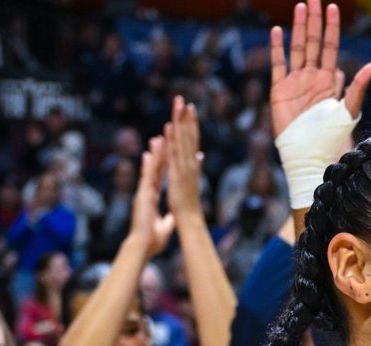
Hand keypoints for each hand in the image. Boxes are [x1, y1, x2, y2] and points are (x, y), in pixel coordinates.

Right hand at [131, 137, 175, 257]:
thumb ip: (168, 220)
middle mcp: (146, 193)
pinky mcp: (142, 196)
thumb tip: (173, 218)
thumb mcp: (164, 227)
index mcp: (152, 199)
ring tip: (158, 139)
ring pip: (150, 170)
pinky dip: (149, 167)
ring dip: (154, 155)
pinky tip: (149, 154)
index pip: (159, 179)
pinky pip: (147, 178)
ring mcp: (143, 193)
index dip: (163, 166)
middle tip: (161, 138)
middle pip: (154, 170)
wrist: (143, 247)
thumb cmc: (152, 241)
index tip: (166, 153)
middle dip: (158, 155)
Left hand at [165, 96, 204, 222]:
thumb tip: (200, 156)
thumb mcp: (192, 183)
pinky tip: (171, 125)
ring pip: (183, 141)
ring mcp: (185, 168)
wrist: (190, 221)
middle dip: (187, 118)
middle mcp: (190, 164)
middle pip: (189, 137)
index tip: (190, 110)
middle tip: (185, 100)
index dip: (191, 125)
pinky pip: (174, 153)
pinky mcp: (177, 174)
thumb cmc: (190, 206)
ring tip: (180, 105)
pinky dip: (173, 139)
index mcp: (192, 165)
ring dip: (181, 122)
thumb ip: (196, 167)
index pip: (192, 141)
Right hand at [270, 0, 370, 139]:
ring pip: (297, 48)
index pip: (330, 47)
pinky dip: (277, 47)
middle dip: (314, 21)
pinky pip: (278, 64)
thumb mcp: (348, 111)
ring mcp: (295, 83)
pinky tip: (278, 31)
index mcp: (328, 80)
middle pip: (313, 43)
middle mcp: (312, 78)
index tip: (333, 8)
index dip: (331, 28)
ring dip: (299, 28)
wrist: (308, 155)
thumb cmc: (330, 138)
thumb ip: (358, 87)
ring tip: (301, 7)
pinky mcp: (280, 90)